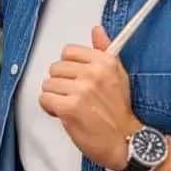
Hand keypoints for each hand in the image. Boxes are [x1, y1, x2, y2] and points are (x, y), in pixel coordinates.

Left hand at [39, 25, 139, 170]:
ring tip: (71, 106)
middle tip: (75, 97)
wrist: (125, 140)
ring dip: (55, 97)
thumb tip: (96, 29)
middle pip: (55, 69)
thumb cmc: (119, 110)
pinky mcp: (70, 107)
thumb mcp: (118, 75)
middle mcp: (93, 73)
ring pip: (48, 85)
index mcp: (104, 62)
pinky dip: (50, 108)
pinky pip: (45, 99)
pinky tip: (64, 114)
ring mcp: (81, 90)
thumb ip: (104, 50)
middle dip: (61, 83)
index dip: (69, 68)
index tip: (77, 79)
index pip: (68, 52)